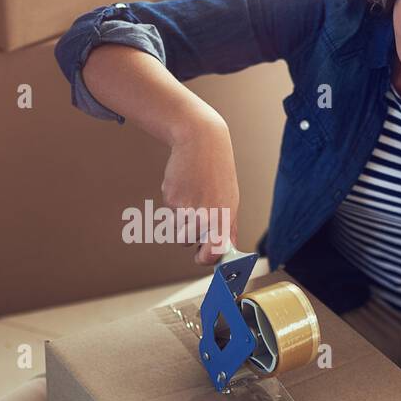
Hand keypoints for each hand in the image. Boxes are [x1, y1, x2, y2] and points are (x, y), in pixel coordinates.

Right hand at [161, 110, 240, 265]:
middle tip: (194, 223)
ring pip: (177, 228)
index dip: (206, 258)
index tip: (202, 257)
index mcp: (225, 216)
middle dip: (189, 238)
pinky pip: (170, 213)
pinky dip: (174, 204)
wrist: (201, 141)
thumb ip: (228, 227)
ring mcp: (187, 207)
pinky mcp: (171, 198)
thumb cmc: (217, 172)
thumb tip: (227, 250)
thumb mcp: (230, 199)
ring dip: (181, 220)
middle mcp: (206, 215)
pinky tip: (184, 186)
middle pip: (188, 243)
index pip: (215, 252)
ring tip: (192, 198)